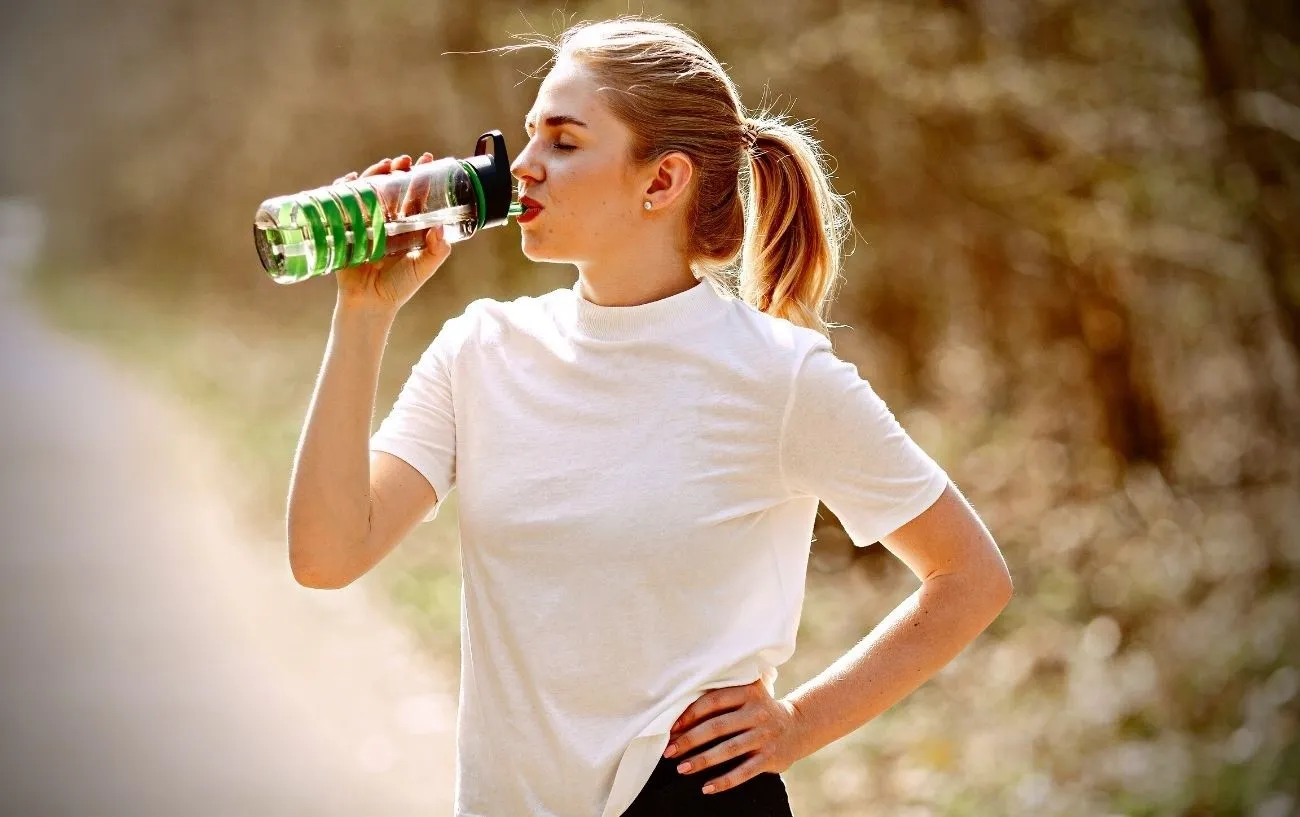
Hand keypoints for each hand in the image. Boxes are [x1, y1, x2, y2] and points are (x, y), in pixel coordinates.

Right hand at [332, 153, 449, 313]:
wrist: (370, 304)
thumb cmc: (399, 287)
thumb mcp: (423, 267)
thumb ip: (437, 250)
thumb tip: (442, 228)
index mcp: (407, 227)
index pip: (415, 196)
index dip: (421, 178)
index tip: (428, 160)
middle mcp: (387, 221)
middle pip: (392, 188)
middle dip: (398, 171)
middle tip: (404, 160)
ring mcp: (366, 223)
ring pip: (370, 191)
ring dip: (375, 174)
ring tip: (384, 165)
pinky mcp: (346, 229)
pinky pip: (344, 204)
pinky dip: (345, 189)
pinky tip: (351, 180)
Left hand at [662, 679, 808, 794]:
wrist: (797, 726)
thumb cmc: (758, 709)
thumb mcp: (747, 694)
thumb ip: (721, 698)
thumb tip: (680, 719)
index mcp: (748, 692)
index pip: (713, 701)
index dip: (690, 714)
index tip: (672, 727)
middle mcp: (757, 712)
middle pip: (717, 726)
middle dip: (690, 740)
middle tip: (669, 751)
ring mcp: (765, 735)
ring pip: (728, 750)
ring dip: (702, 761)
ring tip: (682, 768)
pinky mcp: (770, 757)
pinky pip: (744, 772)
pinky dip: (724, 781)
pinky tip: (707, 787)